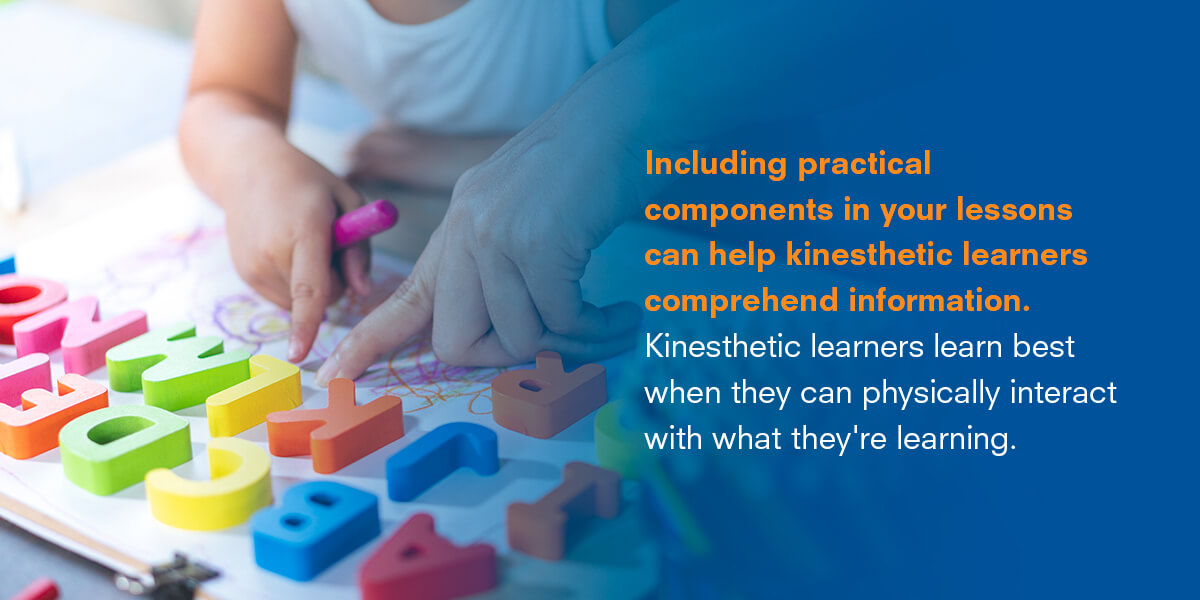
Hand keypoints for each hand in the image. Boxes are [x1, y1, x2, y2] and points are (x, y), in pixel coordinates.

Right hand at [223, 144, 371, 361]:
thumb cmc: (307, 181)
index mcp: (303, 231)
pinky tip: (286, 250)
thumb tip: (362, 292)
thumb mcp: (348, 200)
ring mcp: (252, 266)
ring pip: (300, 303)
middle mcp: (272, 253)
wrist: (247, 167)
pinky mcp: (244, 274)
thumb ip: (360, 248)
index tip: (299, 355)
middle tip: (328, 242)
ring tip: (302, 242)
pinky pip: (283, 297)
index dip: (308, 324)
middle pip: (318, 299)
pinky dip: (293, 282)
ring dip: (312, 285)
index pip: (309, 288)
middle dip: (334, 281)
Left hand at [316, 120, 640, 381]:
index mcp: (461, 226)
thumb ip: (502, 262)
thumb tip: (509, 332)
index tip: (334, 375)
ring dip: (573, 339)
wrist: (626, 114)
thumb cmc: (590, 167)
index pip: (407, 296)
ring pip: (518, 337)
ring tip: (611, 317)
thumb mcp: (525, 209)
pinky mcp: (537, 244)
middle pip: (457, 342)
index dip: (368, 342)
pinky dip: (598, 326)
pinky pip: (561, 322)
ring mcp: (498, 237)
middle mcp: (468, 232)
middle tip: (561, 336)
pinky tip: (624, 312)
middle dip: (509, 354)